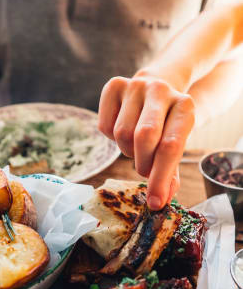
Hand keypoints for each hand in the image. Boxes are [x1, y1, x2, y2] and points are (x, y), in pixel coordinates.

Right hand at [98, 73, 194, 209]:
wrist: (154, 88)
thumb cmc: (166, 124)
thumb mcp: (174, 143)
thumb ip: (170, 171)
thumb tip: (161, 199)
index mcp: (184, 105)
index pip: (171, 146)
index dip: (161, 178)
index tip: (155, 202)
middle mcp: (160, 90)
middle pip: (144, 137)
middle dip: (142, 164)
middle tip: (144, 171)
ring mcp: (135, 85)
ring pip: (121, 134)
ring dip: (128, 151)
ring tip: (136, 147)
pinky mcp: (114, 85)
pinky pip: (104, 127)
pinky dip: (111, 139)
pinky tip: (123, 131)